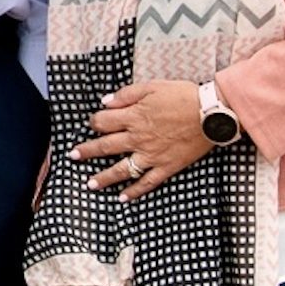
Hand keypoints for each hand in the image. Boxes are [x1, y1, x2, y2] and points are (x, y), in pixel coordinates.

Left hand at [72, 79, 211, 199]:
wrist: (212, 113)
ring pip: (122, 169)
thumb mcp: (151, 87)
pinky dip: (134, 191)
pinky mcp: (167, 166)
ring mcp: (152, 155)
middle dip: (86, 152)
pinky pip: (147, 182)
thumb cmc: (183, 96)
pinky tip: (122, 198)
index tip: (92, 123)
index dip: (94, 122)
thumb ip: (126, 94)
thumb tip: (105, 102)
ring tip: (89, 184)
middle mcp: (138, 138)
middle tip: (72, 156)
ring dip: (103, 177)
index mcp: (133, 116)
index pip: (102, 122)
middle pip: (105, 146)